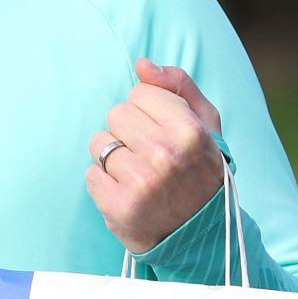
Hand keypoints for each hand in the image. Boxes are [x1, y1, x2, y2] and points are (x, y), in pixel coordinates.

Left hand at [88, 57, 225, 254]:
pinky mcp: (119, 207)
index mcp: (190, 131)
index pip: (139, 92)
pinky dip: (103, 182)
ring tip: (137, 173)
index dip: (147, 110)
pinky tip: (126, 191)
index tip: (162, 130)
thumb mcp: (206, 124)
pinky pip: (90, 174)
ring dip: (113, 156)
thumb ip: (178, 86)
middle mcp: (165, 155)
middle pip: (116, 113)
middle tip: (148, 154)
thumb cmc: (201, 171)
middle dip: (128, 130)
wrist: (202, 234)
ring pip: (99, 142)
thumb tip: (142, 64)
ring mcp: (141, 183)